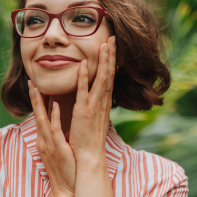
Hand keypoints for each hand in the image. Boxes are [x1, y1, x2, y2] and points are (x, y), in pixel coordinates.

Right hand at [29, 80, 76, 196]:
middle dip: (34, 98)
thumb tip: (58, 126)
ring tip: (38, 88)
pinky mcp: (58, 149)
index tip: (35, 86)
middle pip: (37, 115)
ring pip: (43, 119)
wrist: (66, 190)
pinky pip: (55, 130)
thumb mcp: (57, 149)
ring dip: (40, 103)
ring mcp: (49, 144)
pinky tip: (55, 106)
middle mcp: (43, 140)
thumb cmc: (65, 170)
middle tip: (30, 81)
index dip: (36, 101)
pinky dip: (54, 117)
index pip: (39, 116)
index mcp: (43, 139)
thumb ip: (56, 136)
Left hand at [68, 35, 116, 163]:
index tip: (112, 47)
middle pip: (109, 74)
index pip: (109, 78)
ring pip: (100, 79)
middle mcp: (102, 102)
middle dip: (111, 55)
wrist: (89, 158)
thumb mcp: (95, 119)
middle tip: (113, 38)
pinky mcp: (83, 112)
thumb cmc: (90, 141)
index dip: (111, 62)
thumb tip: (96, 98)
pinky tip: (83, 64)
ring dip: (103, 61)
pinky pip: (83, 91)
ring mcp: (94, 106)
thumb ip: (95, 106)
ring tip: (105, 44)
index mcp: (103, 104)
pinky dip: (83, 77)